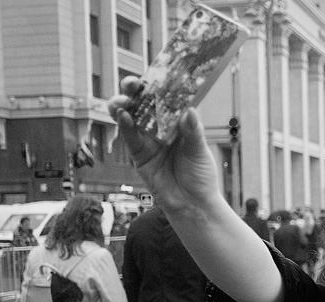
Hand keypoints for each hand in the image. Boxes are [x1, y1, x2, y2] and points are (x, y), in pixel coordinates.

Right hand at [107, 77, 221, 215]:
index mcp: (178, 123)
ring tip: (123, 100)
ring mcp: (148, 141)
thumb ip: (193, 132)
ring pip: (131, 117)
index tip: (154, 74)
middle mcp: (161, 129)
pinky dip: (125, 125)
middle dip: (135, 92)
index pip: (165, 99)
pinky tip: (124, 115)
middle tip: (133, 84)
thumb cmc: (201, 177)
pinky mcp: (139, 155)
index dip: (158, 86)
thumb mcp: (200, 151)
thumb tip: (189, 111)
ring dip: (124, 106)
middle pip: (144, 104)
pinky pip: (130, 137)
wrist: (193, 205)